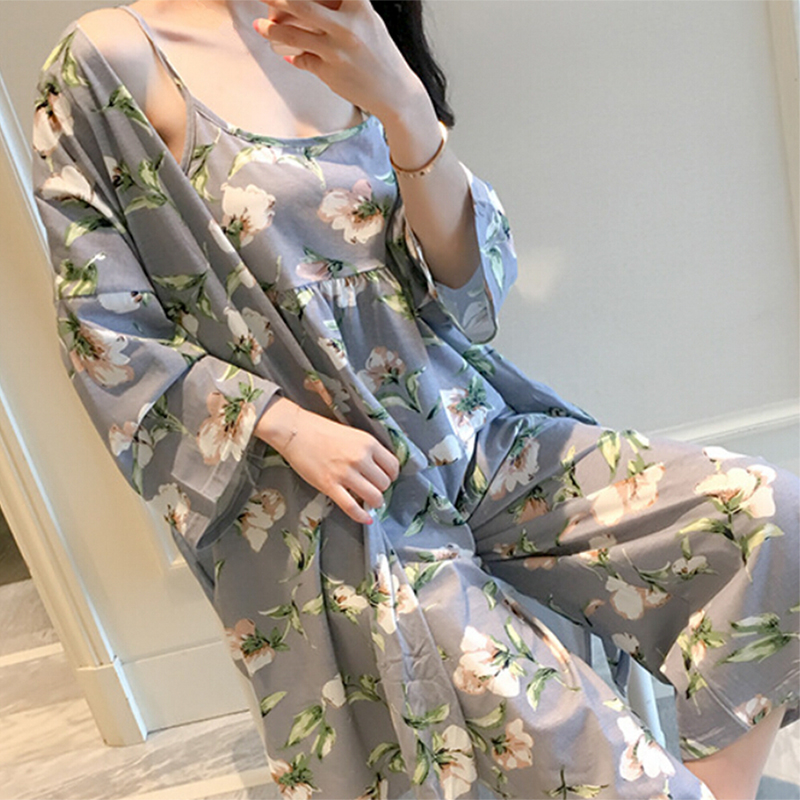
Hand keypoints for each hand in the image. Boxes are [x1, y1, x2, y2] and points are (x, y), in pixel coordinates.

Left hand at [254, 0, 425, 120]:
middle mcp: (347, 27)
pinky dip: (293, 56)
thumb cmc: (379, 53)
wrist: (396, 93)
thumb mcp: (367, 22)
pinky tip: (287, 54)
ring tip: (260, 25)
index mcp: (359, 6)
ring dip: (271, 29)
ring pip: (292, 35)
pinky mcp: (330, 73)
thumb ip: (343, 8)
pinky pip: (301, 60)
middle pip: (299, 3)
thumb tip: (303, 4)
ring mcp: (337, 51)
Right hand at [256, 398, 399, 524]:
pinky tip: (365, 519)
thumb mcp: (353, 434)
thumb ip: (367, 450)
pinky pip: (352, 507)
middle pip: (384, 483)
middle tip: (374, 488)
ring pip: (373, 497)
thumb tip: (378, 470)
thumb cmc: (322, 430)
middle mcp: (360, 458)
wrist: (295, 430)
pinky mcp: (330, 485)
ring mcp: (345, 473)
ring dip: (375, 503)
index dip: (391, 475)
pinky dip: (361, 516)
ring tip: (370, 502)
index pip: (393, 465)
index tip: (386, 478)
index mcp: (368, 442)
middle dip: (381, 489)